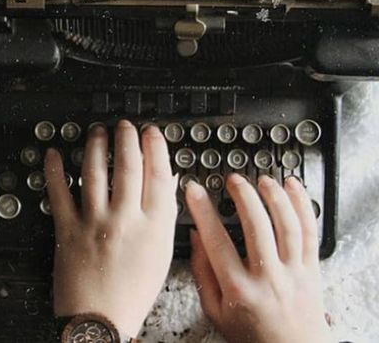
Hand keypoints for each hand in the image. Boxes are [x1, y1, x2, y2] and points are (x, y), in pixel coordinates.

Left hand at [44, 121, 177, 335]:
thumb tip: (164, 183)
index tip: (152, 133)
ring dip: (94, 145)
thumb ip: (162, 217)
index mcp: (153, 228)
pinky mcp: (66, 230)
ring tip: (96, 132)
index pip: (159, 175)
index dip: (155, 147)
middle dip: (126, 138)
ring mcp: (94, 223)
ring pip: (94, 171)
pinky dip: (54, 170)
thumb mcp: (160, 255)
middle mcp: (124, 221)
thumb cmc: (132, 293)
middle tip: (124, 125)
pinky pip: (58, 192)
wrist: (100, 320)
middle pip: (127, 166)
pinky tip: (54, 154)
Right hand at [185, 173, 331, 342]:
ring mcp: (293, 272)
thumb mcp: (215, 311)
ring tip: (262, 179)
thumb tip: (195, 238)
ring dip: (274, 197)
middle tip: (233, 179)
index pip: (216, 242)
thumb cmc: (252, 335)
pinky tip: (292, 187)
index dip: (202, 211)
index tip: (194, 190)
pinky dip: (302, 206)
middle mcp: (268, 278)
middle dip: (243, 196)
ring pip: (286, 226)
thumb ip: (203, 273)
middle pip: (257, 227)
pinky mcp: (312, 269)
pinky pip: (309, 233)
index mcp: (239, 289)